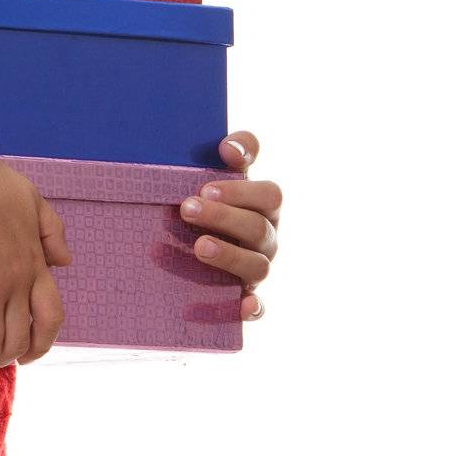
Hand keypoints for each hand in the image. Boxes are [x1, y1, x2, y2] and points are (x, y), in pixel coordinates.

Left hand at [180, 130, 280, 320]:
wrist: (186, 246)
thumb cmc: (204, 203)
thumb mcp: (212, 177)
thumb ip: (222, 159)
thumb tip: (228, 148)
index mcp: (262, 206)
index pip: (269, 193)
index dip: (246, 185)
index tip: (218, 171)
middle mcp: (266, 236)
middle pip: (257, 226)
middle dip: (223, 215)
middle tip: (188, 207)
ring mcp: (258, 267)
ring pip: (257, 264)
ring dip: (230, 255)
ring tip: (199, 246)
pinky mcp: (247, 297)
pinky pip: (258, 306)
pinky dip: (254, 307)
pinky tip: (244, 305)